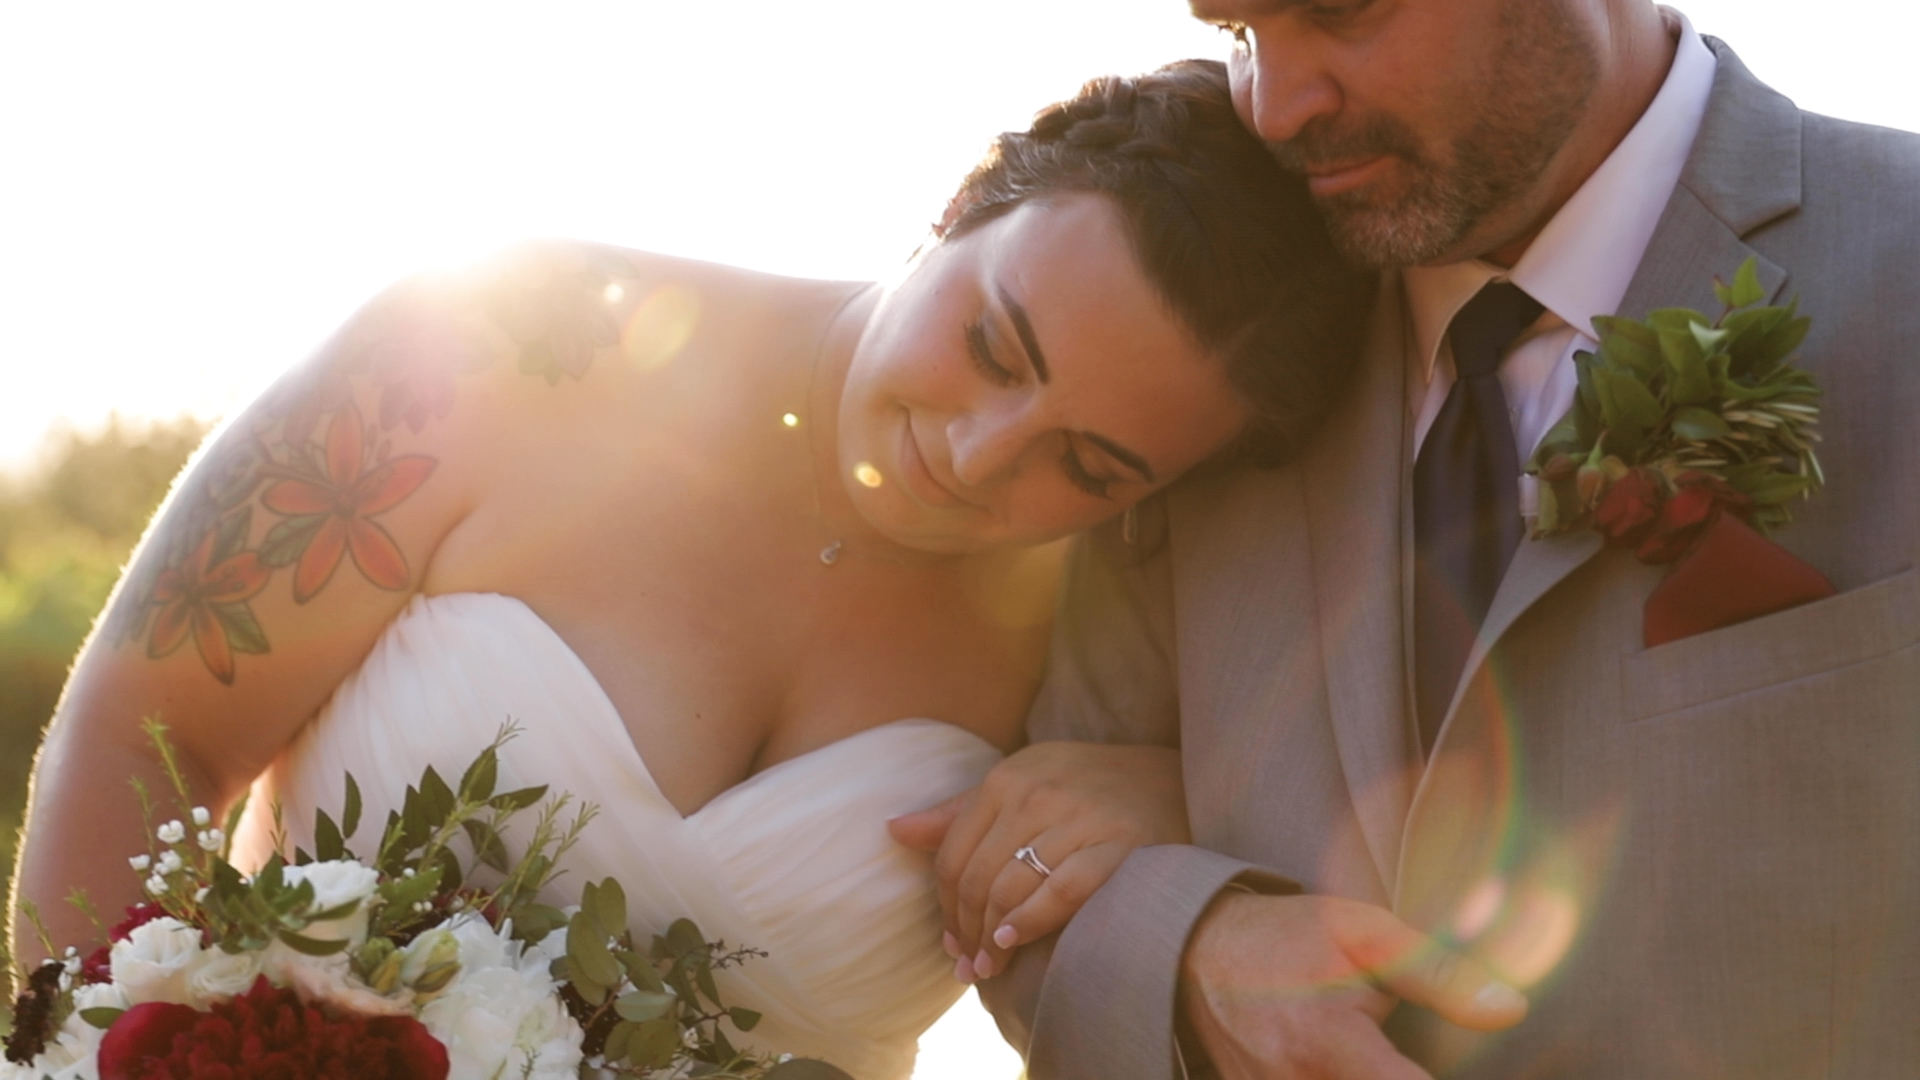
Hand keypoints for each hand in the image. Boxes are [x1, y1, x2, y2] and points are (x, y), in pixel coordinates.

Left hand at [888, 741, 1187, 980]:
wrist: (1168, 778)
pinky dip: (1031, 920)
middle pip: (977, 877)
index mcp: (1006, 778)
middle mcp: (1037, 793)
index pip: (953, 855)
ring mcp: (1079, 817)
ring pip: (1011, 887)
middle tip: (969, 966)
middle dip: (965, 930)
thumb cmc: (1083, 787)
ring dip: (993, 936)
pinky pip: (1062, 890)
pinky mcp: (1119, 844)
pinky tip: (1015, 939)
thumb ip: (960, 812)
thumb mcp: (1021, 784)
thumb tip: (895, 830)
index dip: (944, 907)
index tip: (950, 942)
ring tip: (991, 965)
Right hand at [1182, 891, 1526, 1078]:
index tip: (1488, 1074)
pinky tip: (1344, 1064)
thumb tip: (1511, 1009)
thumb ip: (1439, 975)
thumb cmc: (1289, 937)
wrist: (1198, 951)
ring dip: (1370, 1079)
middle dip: (1398, 1078)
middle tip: (1398, 1051)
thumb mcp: (1367, 935)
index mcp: (1327, 1041)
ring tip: (1371, 1057)